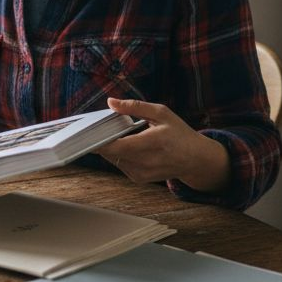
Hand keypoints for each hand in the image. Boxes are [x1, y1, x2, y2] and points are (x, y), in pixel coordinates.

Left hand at [97, 97, 230, 192]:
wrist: (195, 159)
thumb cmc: (179, 133)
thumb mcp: (161, 113)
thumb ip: (135, 107)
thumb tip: (110, 102)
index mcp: (153, 143)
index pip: (117, 146)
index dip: (98, 140)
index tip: (86, 131)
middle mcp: (146, 162)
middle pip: (110, 153)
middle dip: (102, 140)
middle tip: (99, 127)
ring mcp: (142, 173)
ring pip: (112, 159)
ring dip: (110, 147)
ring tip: (119, 134)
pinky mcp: (139, 179)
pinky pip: (119, 164)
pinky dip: (119, 155)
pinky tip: (128, 146)